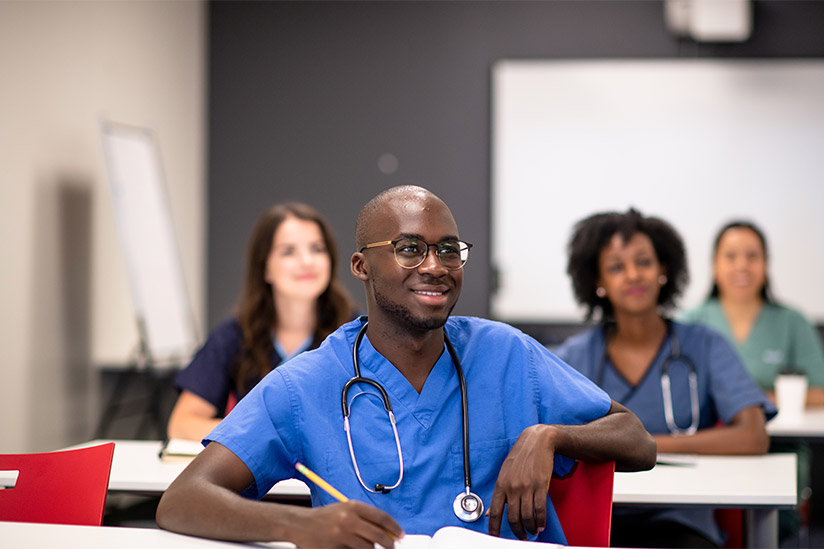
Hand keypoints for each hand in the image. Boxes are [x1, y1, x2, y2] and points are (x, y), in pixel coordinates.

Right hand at [288, 501, 402, 548]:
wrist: (300, 524)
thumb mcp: (345, 510)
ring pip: (368, 548)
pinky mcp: (334, 547)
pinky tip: (350, 547)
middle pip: (378, 535)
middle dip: (389, 543)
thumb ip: (365, 518)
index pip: (381, 517)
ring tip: (363, 545)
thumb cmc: (325, 517)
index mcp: (353, 506)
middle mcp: (348, 519)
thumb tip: (388, 531)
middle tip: (392, 547)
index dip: (394, 527)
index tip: (400, 534)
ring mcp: (341, 534)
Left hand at [488, 425, 555, 539]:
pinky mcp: (540, 486)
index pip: (495, 513)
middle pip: (512, 518)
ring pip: (527, 517)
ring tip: (533, 531)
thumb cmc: (520, 457)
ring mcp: (526, 487)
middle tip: (522, 537)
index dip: (494, 529)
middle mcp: (512, 487)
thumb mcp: (504, 473)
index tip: (495, 538)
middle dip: (517, 532)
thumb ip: (498, 494)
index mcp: (501, 485)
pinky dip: (540, 521)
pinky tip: (541, 524)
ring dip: (530, 528)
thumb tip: (489, 513)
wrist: (537, 441)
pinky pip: (540, 510)